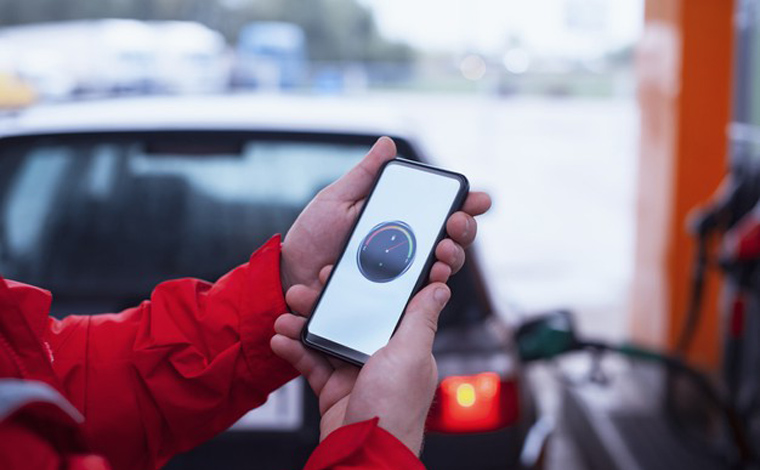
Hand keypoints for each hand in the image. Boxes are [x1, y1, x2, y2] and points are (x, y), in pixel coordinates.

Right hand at [271, 270, 449, 454]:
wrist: (362, 455)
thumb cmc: (393, 410)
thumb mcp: (409, 355)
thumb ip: (420, 320)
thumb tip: (440, 288)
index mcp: (405, 346)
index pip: (386, 306)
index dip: (367, 286)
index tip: (347, 269)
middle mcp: (382, 357)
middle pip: (352, 319)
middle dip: (326, 303)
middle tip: (305, 289)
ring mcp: (357, 374)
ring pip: (328, 338)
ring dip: (304, 325)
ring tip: (286, 316)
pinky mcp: (335, 390)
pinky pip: (312, 364)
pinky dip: (295, 351)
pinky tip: (281, 340)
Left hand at [280, 136, 490, 292]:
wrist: (289, 272)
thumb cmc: (313, 234)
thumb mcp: (337, 198)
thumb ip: (365, 175)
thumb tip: (387, 144)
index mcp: (400, 222)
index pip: (443, 213)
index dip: (467, 206)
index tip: (478, 199)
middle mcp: (406, 249)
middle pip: (452, 242)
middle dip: (463, 232)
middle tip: (455, 225)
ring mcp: (399, 276)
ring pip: (441, 271)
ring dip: (452, 261)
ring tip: (443, 254)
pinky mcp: (389, 299)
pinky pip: (415, 297)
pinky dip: (428, 288)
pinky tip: (430, 278)